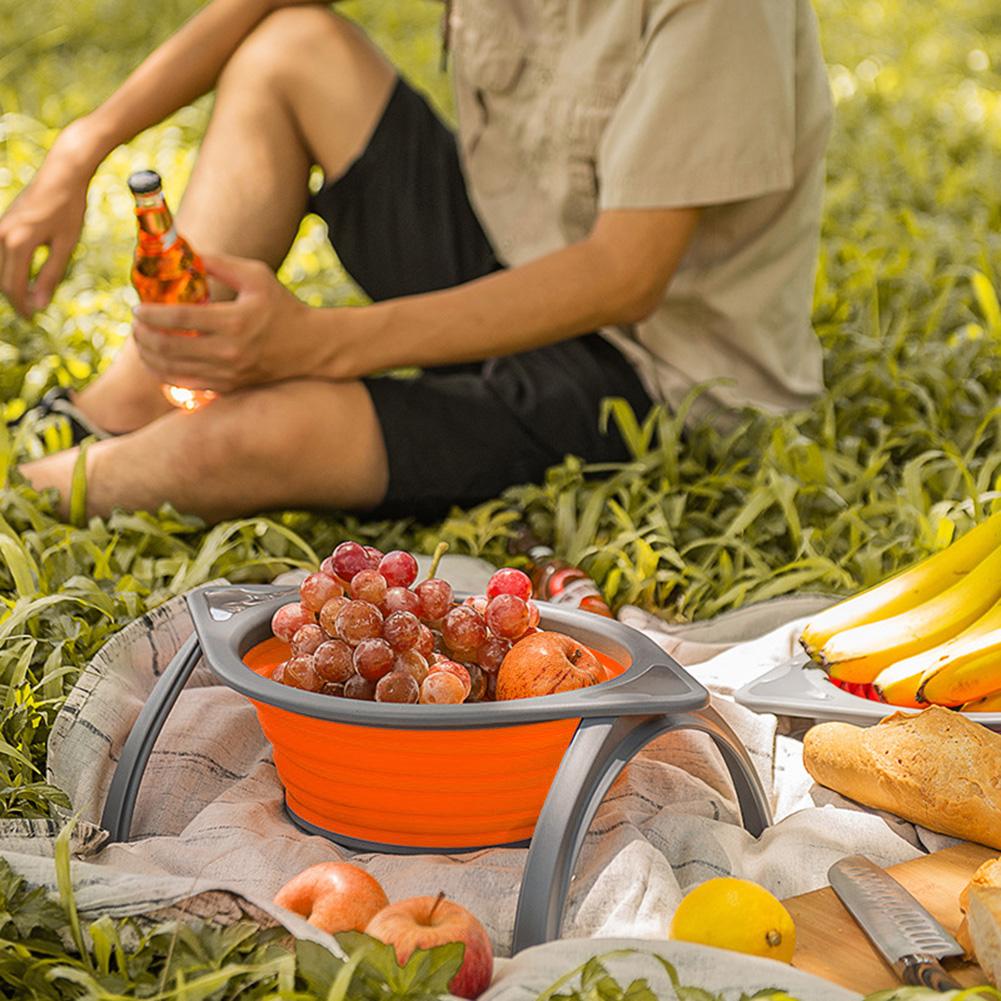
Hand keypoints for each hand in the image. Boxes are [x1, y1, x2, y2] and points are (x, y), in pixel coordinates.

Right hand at [0, 125, 94, 316]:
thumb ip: (50, 276)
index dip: (22, 306)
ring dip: (10, 285)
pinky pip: (0, 255)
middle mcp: (0, 236)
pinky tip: (24, 278)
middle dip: (15, 298)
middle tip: (32, 313)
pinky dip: (9, 270)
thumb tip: (39, 305)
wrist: (61, 175)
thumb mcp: (65, 246)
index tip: (32, 319)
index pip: (12, 287)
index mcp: (17, 243)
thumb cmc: (69, 210)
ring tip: (29, 298)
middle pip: (1, 280)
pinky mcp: (1, 224)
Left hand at [132, 253, 316, 391]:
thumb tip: (184, 253)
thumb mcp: (257, 276)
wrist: (309, 347)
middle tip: (136, 324)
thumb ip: (219, 264)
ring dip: (148, 356)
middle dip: (143, 335)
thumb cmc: (282, 307)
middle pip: (170, 347)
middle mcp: (230, 352)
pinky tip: (156, 361)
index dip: (151, 314)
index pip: (180, 318)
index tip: (138, 308)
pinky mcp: (229, 387)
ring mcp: (229, 374)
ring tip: (141, 341)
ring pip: (173, 370)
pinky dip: (164, 374)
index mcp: (235, 322)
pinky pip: (186, 385)